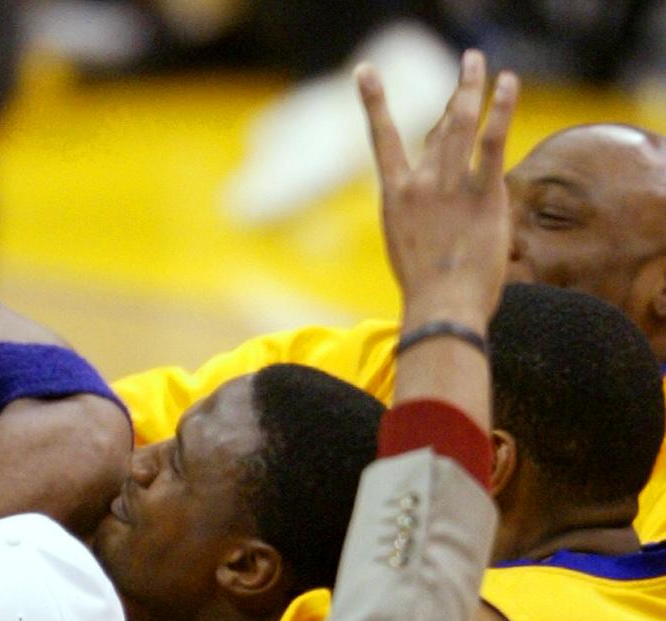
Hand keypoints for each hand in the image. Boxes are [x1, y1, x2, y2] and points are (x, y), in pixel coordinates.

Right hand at [359, 50, 517, 329]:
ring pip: (459, 122)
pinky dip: (500, 108)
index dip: (374, 101)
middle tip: (468, 63)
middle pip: (437, 125)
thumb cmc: (427, 291)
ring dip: (469, 85)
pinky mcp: (482, 193)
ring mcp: (449, 185)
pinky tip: (507, 83)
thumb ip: (421, 216)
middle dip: (454, 90)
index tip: (365, 72)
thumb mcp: (410, 246)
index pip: (383, 138)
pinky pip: (491, 140)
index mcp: (395, 195)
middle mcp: (418, 182)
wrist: (441, 307)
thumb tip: (436, 204)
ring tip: (476, 60)